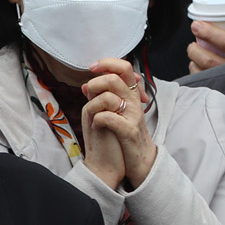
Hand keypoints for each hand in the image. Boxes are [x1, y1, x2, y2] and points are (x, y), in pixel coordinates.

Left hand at [80, 60, 156, 189]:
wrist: (140, 162)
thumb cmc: (125, 136)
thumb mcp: (117, 113)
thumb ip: (103, 98)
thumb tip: (85, 85)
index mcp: (131, 95)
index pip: (124, 68)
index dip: (107, 63)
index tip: (92, 68)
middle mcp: (134, 102)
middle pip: (115, 78)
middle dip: (95, 83)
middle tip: (88, 93)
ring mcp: (132, 116)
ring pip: (109, 96)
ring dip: (94, 103)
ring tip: (91, 113)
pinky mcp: (128, 131)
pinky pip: (108, 118)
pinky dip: (97, 120)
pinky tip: (96, 125)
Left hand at [188, 19, 224, 73]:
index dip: (210, 33)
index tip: (197, 24)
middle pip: (212, 60)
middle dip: (196, 48)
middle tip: (193, 38)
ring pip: (206, 73)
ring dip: (195, 60)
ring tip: (194, 50)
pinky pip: (207, 85)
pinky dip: (197, 74)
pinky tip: (196, 67)